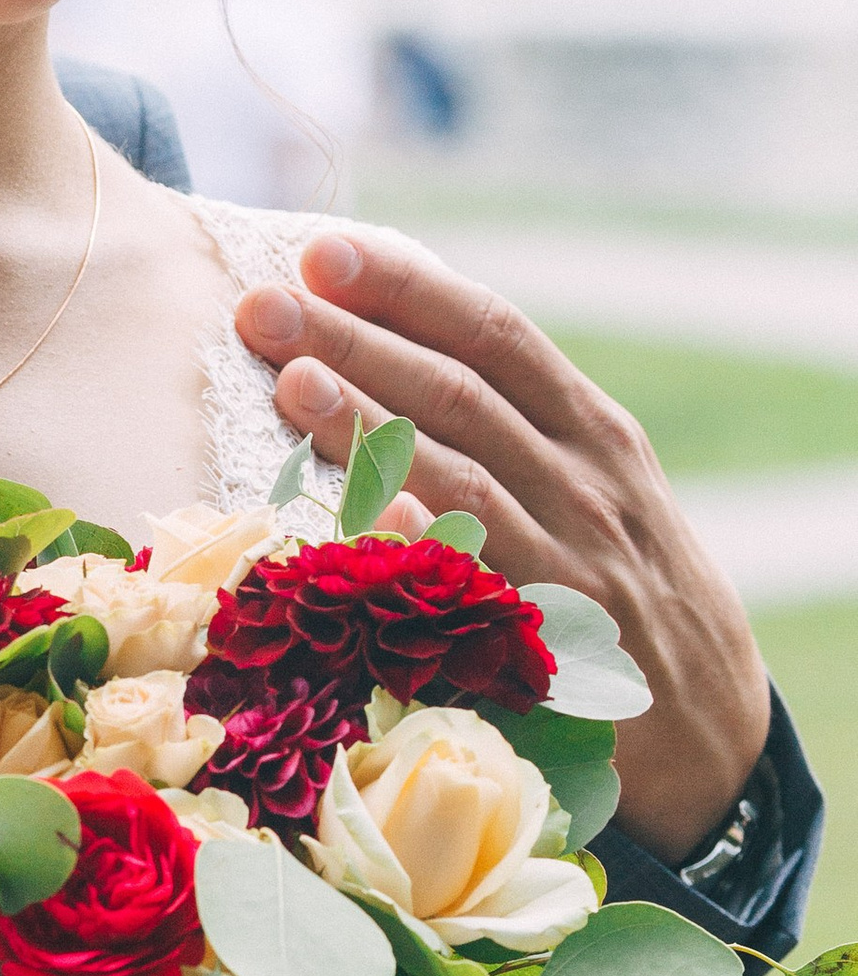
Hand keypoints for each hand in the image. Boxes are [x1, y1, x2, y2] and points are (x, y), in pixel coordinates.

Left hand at [238, 223, 769, 858]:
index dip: (407, 287)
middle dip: (356, 342)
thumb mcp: (590, 482)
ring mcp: (569, 565)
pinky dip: (431, 548)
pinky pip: (481, 589)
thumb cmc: (617, 577)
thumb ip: (506, 421)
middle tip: (263, 305)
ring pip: (462, 478)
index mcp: (588, 428)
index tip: (323, 250)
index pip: (492, 333)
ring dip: (372, 428)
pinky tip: (370, 516)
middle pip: (459, 393)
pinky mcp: (552, 647)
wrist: (711, 724)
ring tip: (292, 383)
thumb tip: (372, 341)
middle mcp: (583, 484)